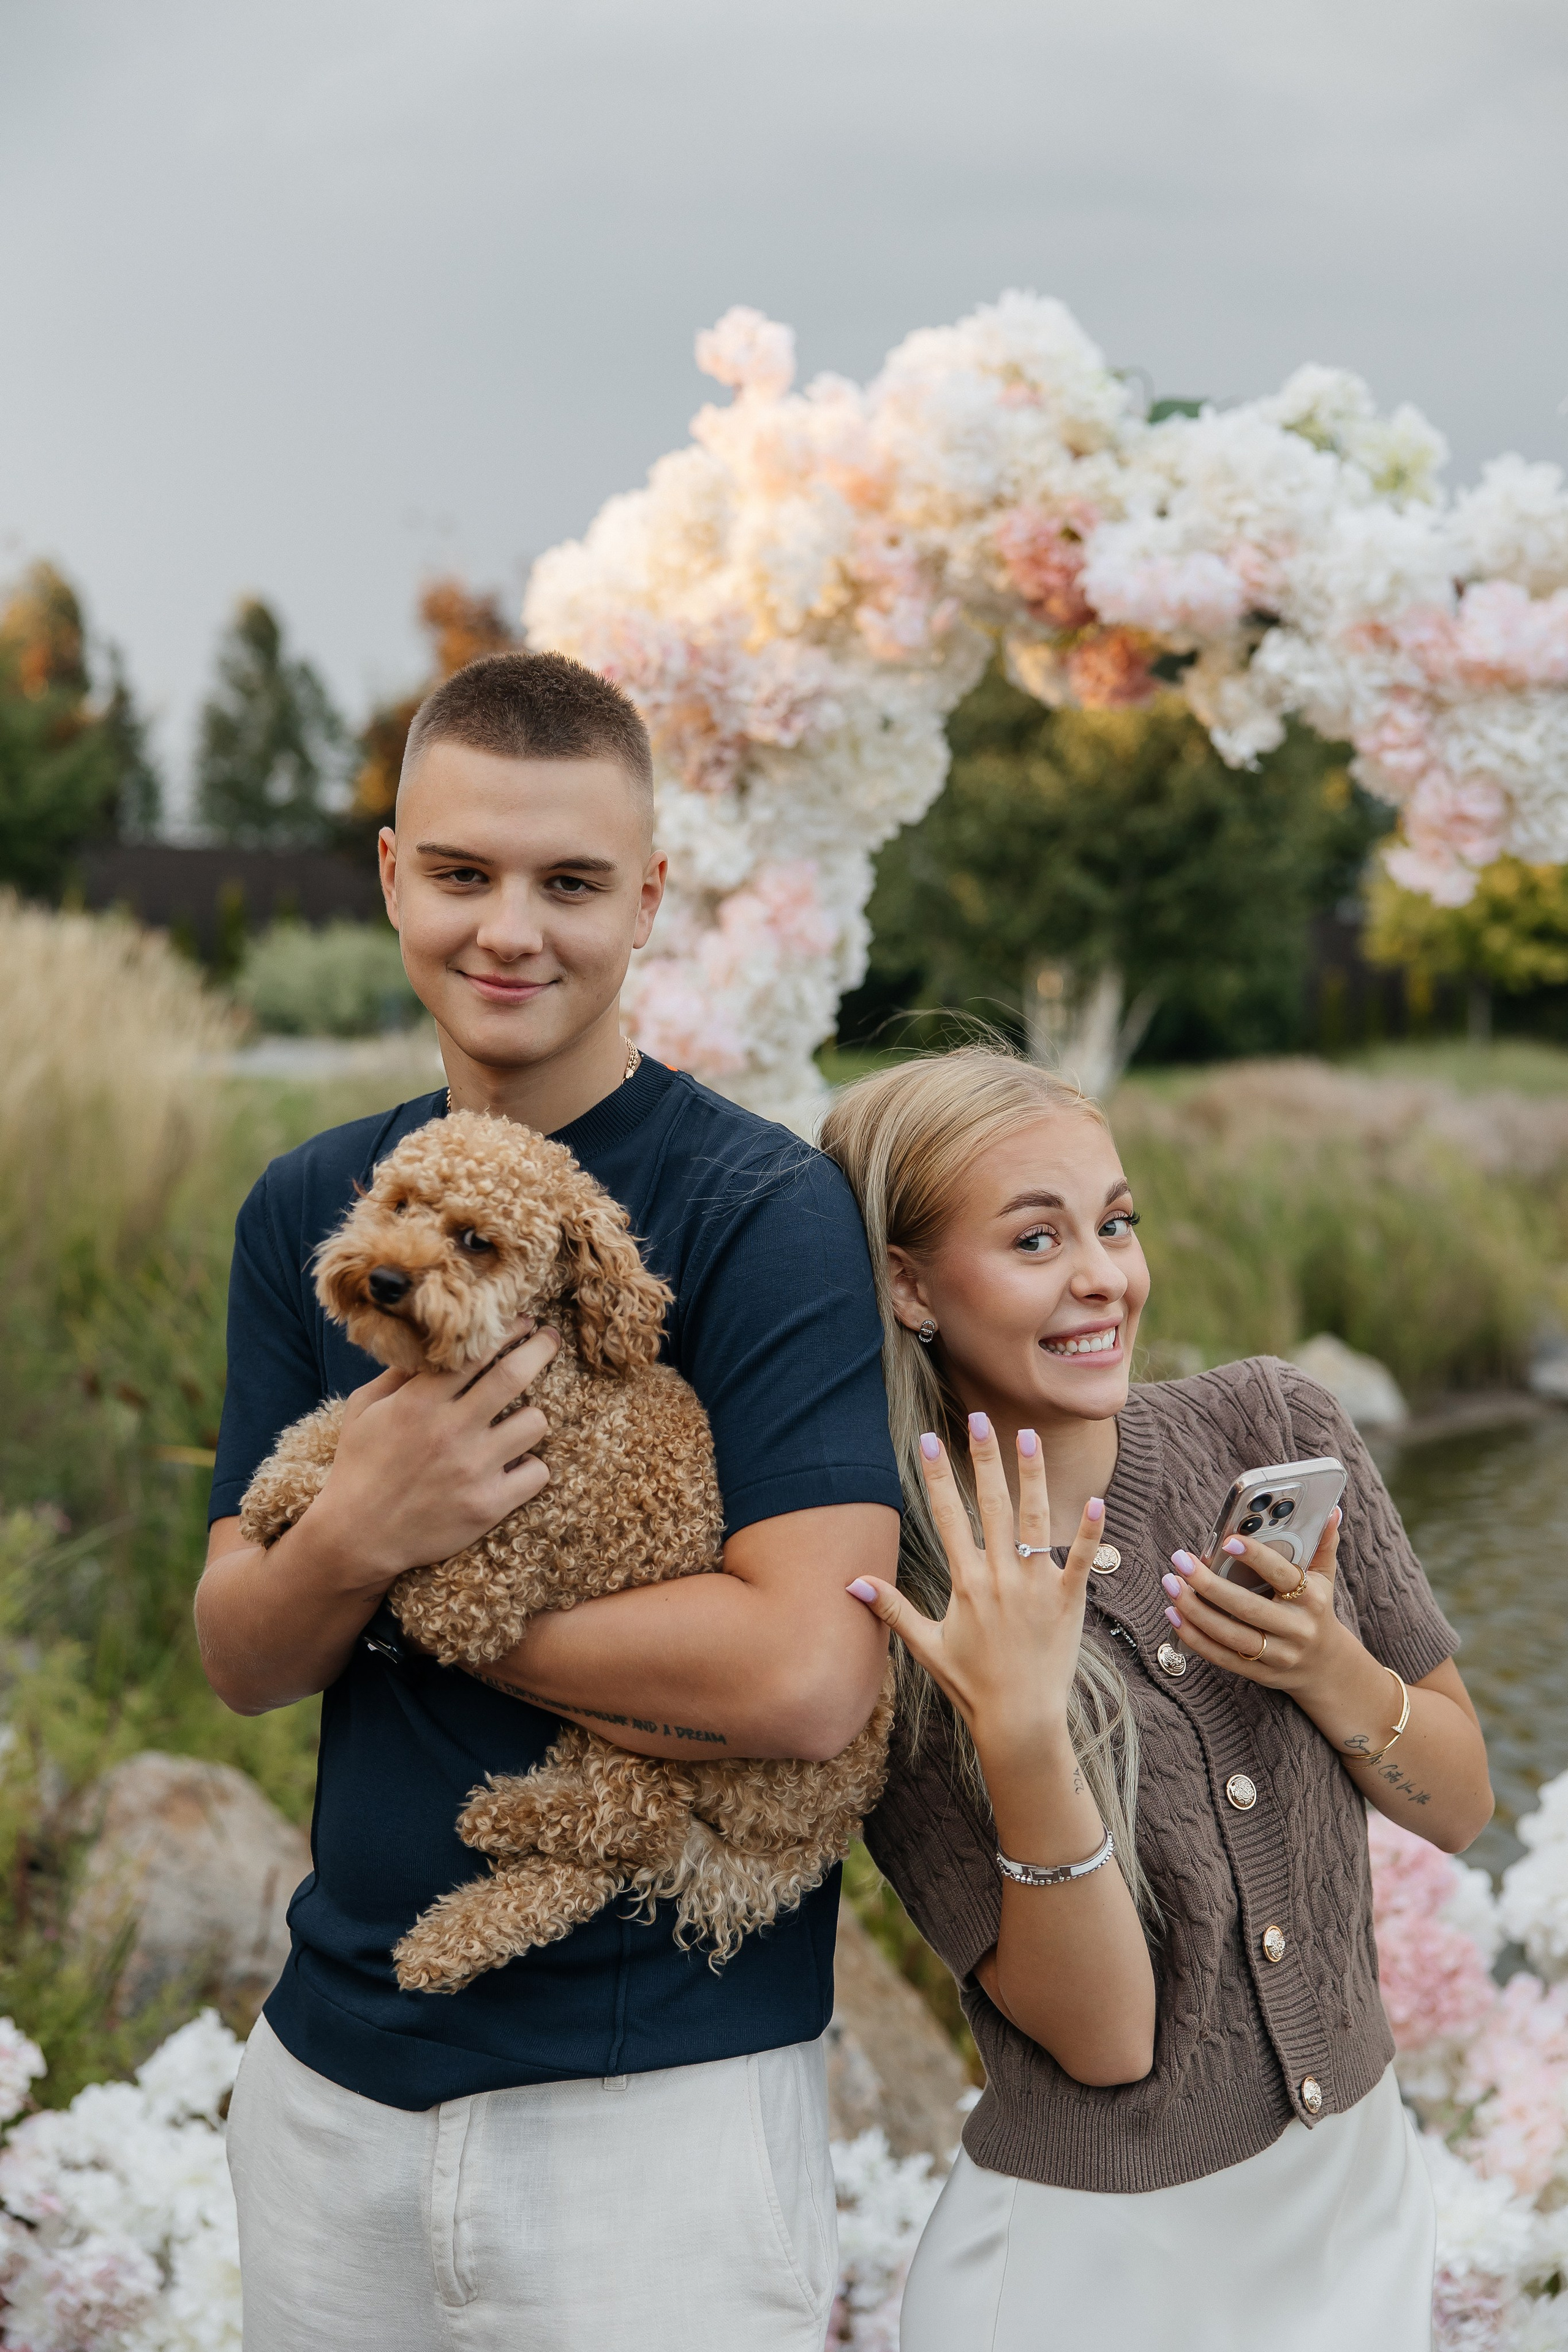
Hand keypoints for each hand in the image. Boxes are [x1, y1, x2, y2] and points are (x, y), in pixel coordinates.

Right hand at [307, 1319, 558, 1588]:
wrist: (356, 1537)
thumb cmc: (359, 1466)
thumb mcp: (364, 1410)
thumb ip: (399, 1374)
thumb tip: (430, 1341)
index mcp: (419, 1402)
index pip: (476, 1352)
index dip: (506, 1330)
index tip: (521, 1321)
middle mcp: (451, 1430)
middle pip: (515, 1374)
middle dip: (540, 1347)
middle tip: (549, 1339)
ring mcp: (473, 1469)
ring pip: (535, 1423)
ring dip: (533, 1415)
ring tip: (522, 1418)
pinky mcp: (488, 1505)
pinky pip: (537, 1472)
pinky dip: (531, 1465)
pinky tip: (516, 1464)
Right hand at [847, 1414, 1105, 1772]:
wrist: (1019, 1720)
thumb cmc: (970, 1684)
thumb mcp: (926, 1645)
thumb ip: (892, 1608)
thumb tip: (850, 1582)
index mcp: (965, 1583)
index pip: (947, 1517)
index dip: (935, 1476)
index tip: (927, 1439)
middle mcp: (1000, 1578)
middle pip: (990, 1506)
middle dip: (983, 1459)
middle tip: (978, 1419)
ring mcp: (1036, 1587)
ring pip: (1034, 1520)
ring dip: (1032, 1476)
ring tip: (1029, 1436)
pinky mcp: (1068, 1601)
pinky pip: (1080, 1559)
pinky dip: (1089, 1530)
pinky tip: (1096, 1498)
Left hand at [1162, 1507, 1353, 1701]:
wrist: (1326, 1665)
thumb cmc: (1316, 1609)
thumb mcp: (1324, 1577)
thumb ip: (1323, 1543)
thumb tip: (1331, 1511)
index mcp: (1312, 1599)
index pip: (1283, 1575)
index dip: (1257, 1558)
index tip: (1228, 1541)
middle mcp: (1296, 1629)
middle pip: (1247, 1608)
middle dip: (1209, 1584)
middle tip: (1181, 1561)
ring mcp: (1278, 1655)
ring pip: (1230, 1636)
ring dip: (1195, 1611)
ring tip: (1171, 1585)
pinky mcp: (1259, 1673)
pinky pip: (1222, 1657)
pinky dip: (1195, 1638)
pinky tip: (1174, 1616)